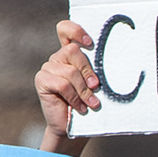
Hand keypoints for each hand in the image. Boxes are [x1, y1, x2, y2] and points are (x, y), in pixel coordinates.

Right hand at [37, 19, 101, 143]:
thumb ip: (96, 71)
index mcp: (70, 54)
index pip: (65, 30)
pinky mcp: (42, 80)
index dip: (75, 30)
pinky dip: (74, 97)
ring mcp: (48, 68)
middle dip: (88, 70)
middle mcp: (57, 58)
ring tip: (92, 104)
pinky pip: (62, 84)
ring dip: (84, 90)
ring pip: (70, 72)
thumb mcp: (94, 85)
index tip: (90, 42)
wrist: (72, 126)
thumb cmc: (87, 103)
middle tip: (96, 86)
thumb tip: (115, 63)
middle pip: (72, 50)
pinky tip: (81, 108)